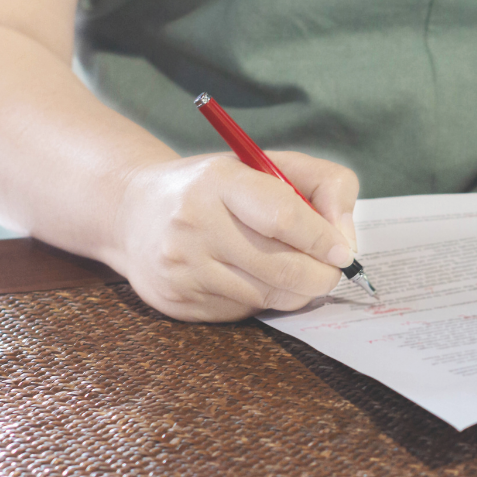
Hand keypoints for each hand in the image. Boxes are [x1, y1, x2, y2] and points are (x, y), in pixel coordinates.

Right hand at [109, 152, 359, 321]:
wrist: (132, 213)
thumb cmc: (217, 188)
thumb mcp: (267, 165)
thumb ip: (323, 186)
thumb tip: (345, 241)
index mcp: (220, 180)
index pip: (283, 216)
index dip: (323, 238)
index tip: (344, 252)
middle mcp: (194, 223)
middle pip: (283, 267)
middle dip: (322, 275)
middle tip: (332, 270)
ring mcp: (183, 267)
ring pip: (270, 296)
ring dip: (297, 290)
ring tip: (296, 269)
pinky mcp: (179, 301)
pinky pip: (246, 311)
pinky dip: (264, 299)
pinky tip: (252, 277)